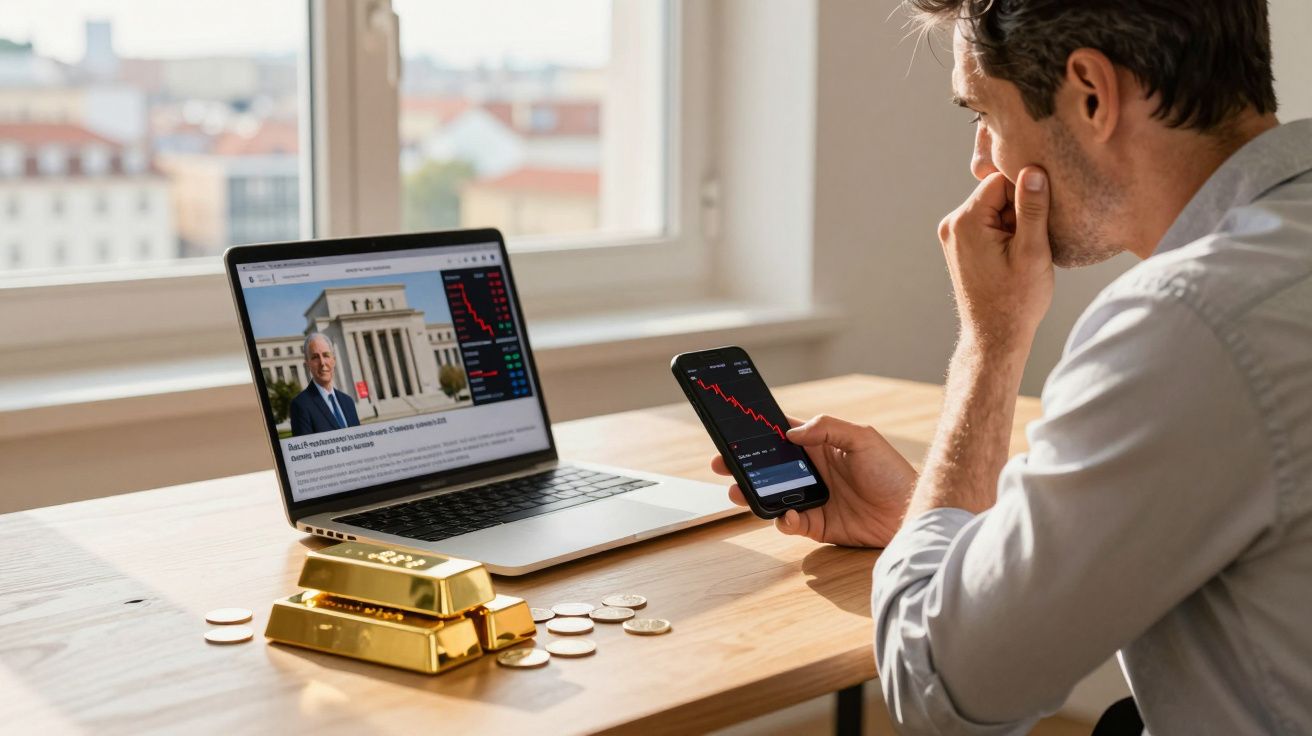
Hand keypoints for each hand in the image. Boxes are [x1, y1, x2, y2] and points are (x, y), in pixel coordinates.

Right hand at [711, 414, 916, 546]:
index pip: (782, 435)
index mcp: (821, 447)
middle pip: (768, 467)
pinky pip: (790, 523)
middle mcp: (813, 472)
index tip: (735, 430)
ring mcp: (813, 498)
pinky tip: (786, 515)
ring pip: (772, 495)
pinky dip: (782, 520)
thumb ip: (828, 428)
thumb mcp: (863, 438)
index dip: (758, 432)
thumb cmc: (892, 472)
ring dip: (752, 493)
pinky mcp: (818, 524)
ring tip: (737, 491)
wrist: (911, 513)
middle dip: (742, 465)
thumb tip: (791, 431)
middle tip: (721, 464)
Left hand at [938, 166, 1053, 351]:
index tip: (1037, 222)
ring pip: (993, 208)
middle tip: (1030, 243)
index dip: (1026, 195)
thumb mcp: (1032, 250)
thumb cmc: (1016, 300)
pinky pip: (987, 224)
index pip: (1001, 179)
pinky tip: (1012, 257)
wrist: (995, 336)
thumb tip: (1032, 169)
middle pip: (996, 193)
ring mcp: (952, 235)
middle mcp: (952, 224)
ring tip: (1021, 254)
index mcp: (966, 221)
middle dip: (1019, 210)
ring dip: (1013, 223)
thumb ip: (1032, 208)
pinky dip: (1004, 234)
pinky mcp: (959, 245)